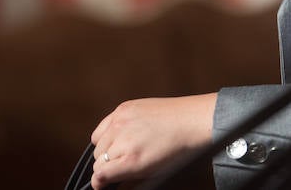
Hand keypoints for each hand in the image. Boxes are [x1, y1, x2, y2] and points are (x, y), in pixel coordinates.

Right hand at [89, 92, 216, 188]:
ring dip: (106, 150)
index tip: (104, 183)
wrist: (193, 120)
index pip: (98, 176)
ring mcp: (121, 122)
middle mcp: (123, 140)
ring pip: (98, 145)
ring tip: (124, 149)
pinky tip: (120, 135)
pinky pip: (102, 127)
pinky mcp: (124, 108)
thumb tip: (114, 185)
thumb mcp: (155, 174)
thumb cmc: (179, 148)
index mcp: (131, 161)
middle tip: (121, 165)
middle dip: (107, 166)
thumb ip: (130, 183)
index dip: (101, 183)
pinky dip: (106, 134)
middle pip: (98, 161)